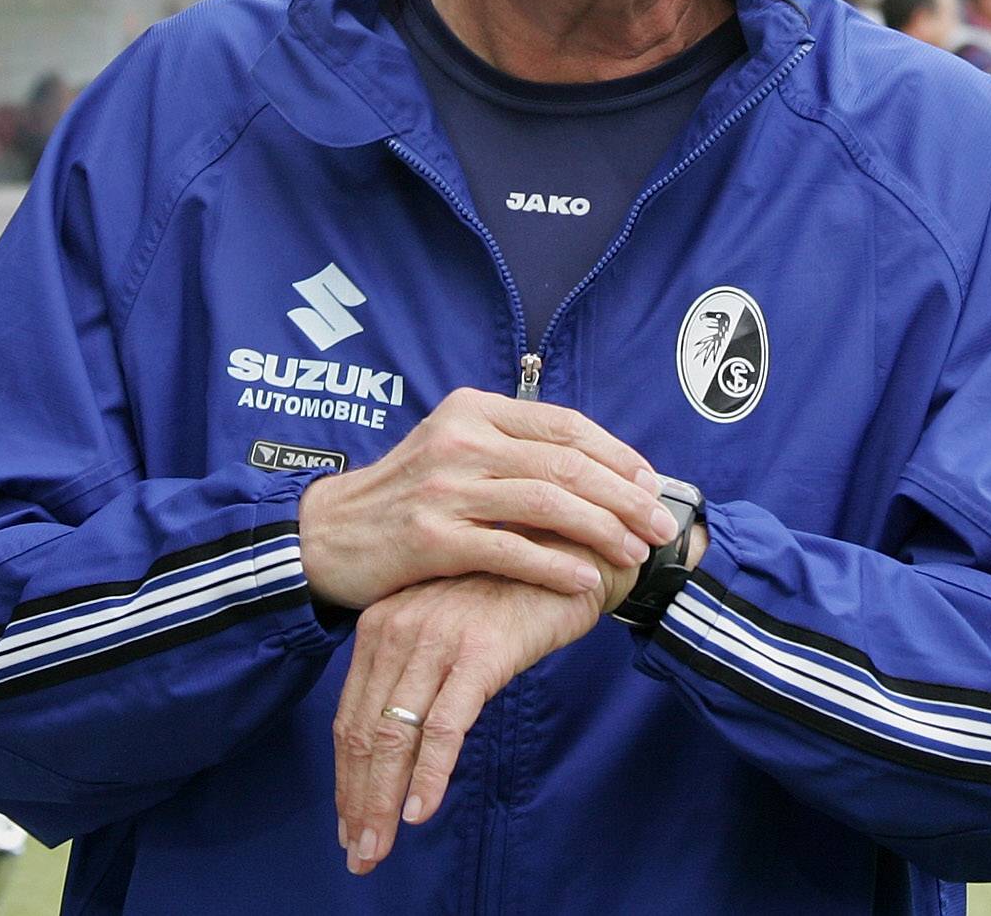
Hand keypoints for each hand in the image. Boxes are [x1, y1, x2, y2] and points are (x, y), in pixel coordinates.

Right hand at [298, 388, 675, 609]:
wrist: (329, 534)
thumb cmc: (404, 495)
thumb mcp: (452, 448)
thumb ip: (510, 446)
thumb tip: (591, 463)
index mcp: (473, 410)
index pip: (564, 425)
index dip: (616, 454)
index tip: (651, 481)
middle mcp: (462, 440)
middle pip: (565, 464)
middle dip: (625, 496)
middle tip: (660, 525)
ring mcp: (446, 488)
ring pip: (547, 505)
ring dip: (602, 531)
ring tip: (633, 554)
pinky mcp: (432, 538)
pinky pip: (511, 552)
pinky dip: (555, 566)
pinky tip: (585, 581)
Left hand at [333, 573, 599, 874]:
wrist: (567, 558)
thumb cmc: (504, 601)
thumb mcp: (442, 631)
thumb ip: (411, 674)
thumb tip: (388, 746)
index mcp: (381, 626)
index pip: (351, 717)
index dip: (346, 778)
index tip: (347, 823)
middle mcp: (397, 629)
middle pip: (363, 733)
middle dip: (357, 801)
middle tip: (358, 855)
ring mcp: (436, 639)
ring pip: (395, 736)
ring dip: (382, 800)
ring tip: (378, 847)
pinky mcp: (478, 651)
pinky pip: (445, 725)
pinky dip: (430, 773)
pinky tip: (420, 810)